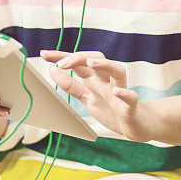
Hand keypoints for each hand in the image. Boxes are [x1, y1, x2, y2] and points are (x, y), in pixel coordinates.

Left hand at [41, 50, 155, 142]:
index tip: (44, 53)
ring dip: (104, 65)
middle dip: (79, 58)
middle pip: (97, 60)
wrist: (136, 126)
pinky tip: (116, 92)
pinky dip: (124, 93)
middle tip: (61, 64)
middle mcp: (108, 81)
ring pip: (117, 71)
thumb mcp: (87, 97)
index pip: (79, 62)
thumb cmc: (112, 109)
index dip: (62, 56)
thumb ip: (72, 85)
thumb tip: (53, 70)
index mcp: (96, 79)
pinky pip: (130, 97)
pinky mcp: (130, 106)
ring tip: (90, 64)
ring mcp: (120, 91)